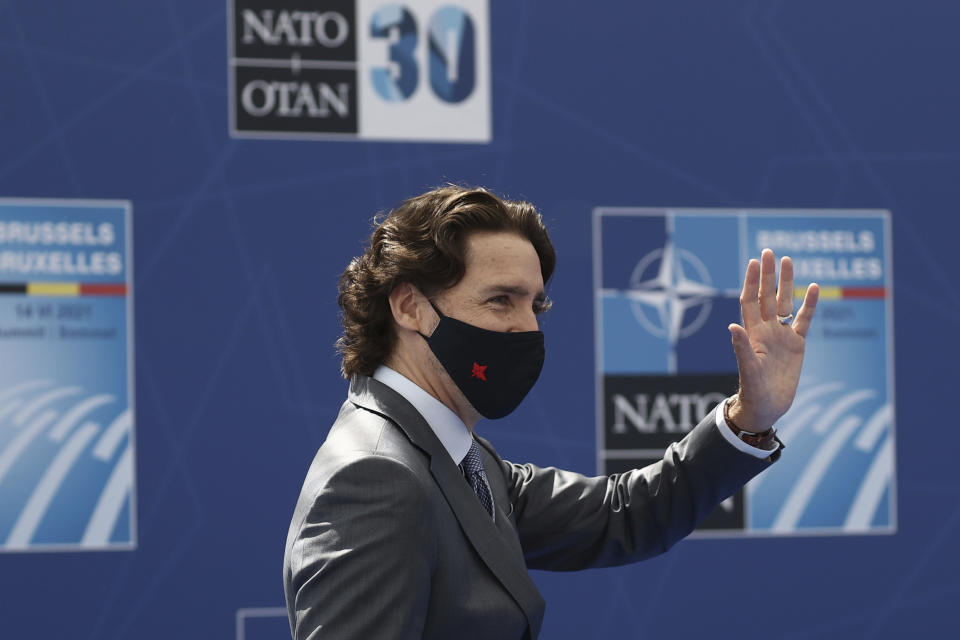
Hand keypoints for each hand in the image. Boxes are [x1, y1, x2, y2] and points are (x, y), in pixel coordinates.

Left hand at [727, 249, 818, 432]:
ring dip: (787, 283)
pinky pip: (803, 321)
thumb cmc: (754, 390)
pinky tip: (814, 287)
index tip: (754, 262)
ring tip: (788, 260)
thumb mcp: (748, 369)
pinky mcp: (796, 345)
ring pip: (785, 303)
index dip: (752, 282)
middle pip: (767, 296)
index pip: (751, 300)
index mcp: (752, 333)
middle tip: (769, 252)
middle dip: (768, 274)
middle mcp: (766, 329)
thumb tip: (732, 326)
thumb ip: (742, 347)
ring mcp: (781, 335)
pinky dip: (809, 305)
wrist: (767, 406)